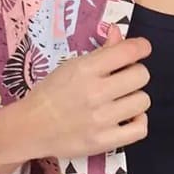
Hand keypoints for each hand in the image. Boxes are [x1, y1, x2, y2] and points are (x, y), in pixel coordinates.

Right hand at [17, 23, 151, 159]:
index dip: (141, 47)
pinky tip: (127, 117)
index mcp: (86, 69)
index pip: (129, 51)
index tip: (140, 49)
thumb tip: (118, 31)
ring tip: (122, 100)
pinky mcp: (103, 142)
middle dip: (135, 73)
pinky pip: (140, 129)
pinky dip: (138, 122)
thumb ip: (100, 50)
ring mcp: (101, 119)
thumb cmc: (51, 93)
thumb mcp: (72, 66)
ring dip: (135, 98)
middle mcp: (95, 93)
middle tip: (123, 79)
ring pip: (143, 101)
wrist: (31, 127)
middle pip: (141, 75)